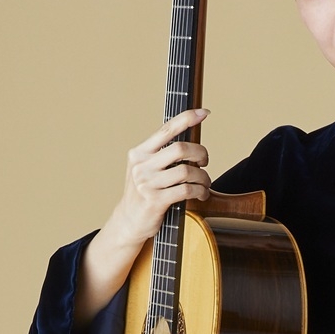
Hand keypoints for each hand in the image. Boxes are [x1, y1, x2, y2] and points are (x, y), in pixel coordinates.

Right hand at [106, 107, 212, 246]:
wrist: (129, 222)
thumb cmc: (145, 192)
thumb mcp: (147, 168)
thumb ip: (163, 154)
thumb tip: (192, 141)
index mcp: (139, 153)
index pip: (166, 129)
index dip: (187, 118)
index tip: (205, 112)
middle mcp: (141, 165)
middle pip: (181, 148)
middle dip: (201, 153)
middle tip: (205, 162)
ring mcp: (147, 183)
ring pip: (187, 170)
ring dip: (203, 177)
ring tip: (204, 183)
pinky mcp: (155, 201)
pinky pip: (186, 190)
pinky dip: (200, 191)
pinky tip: (201, 194)